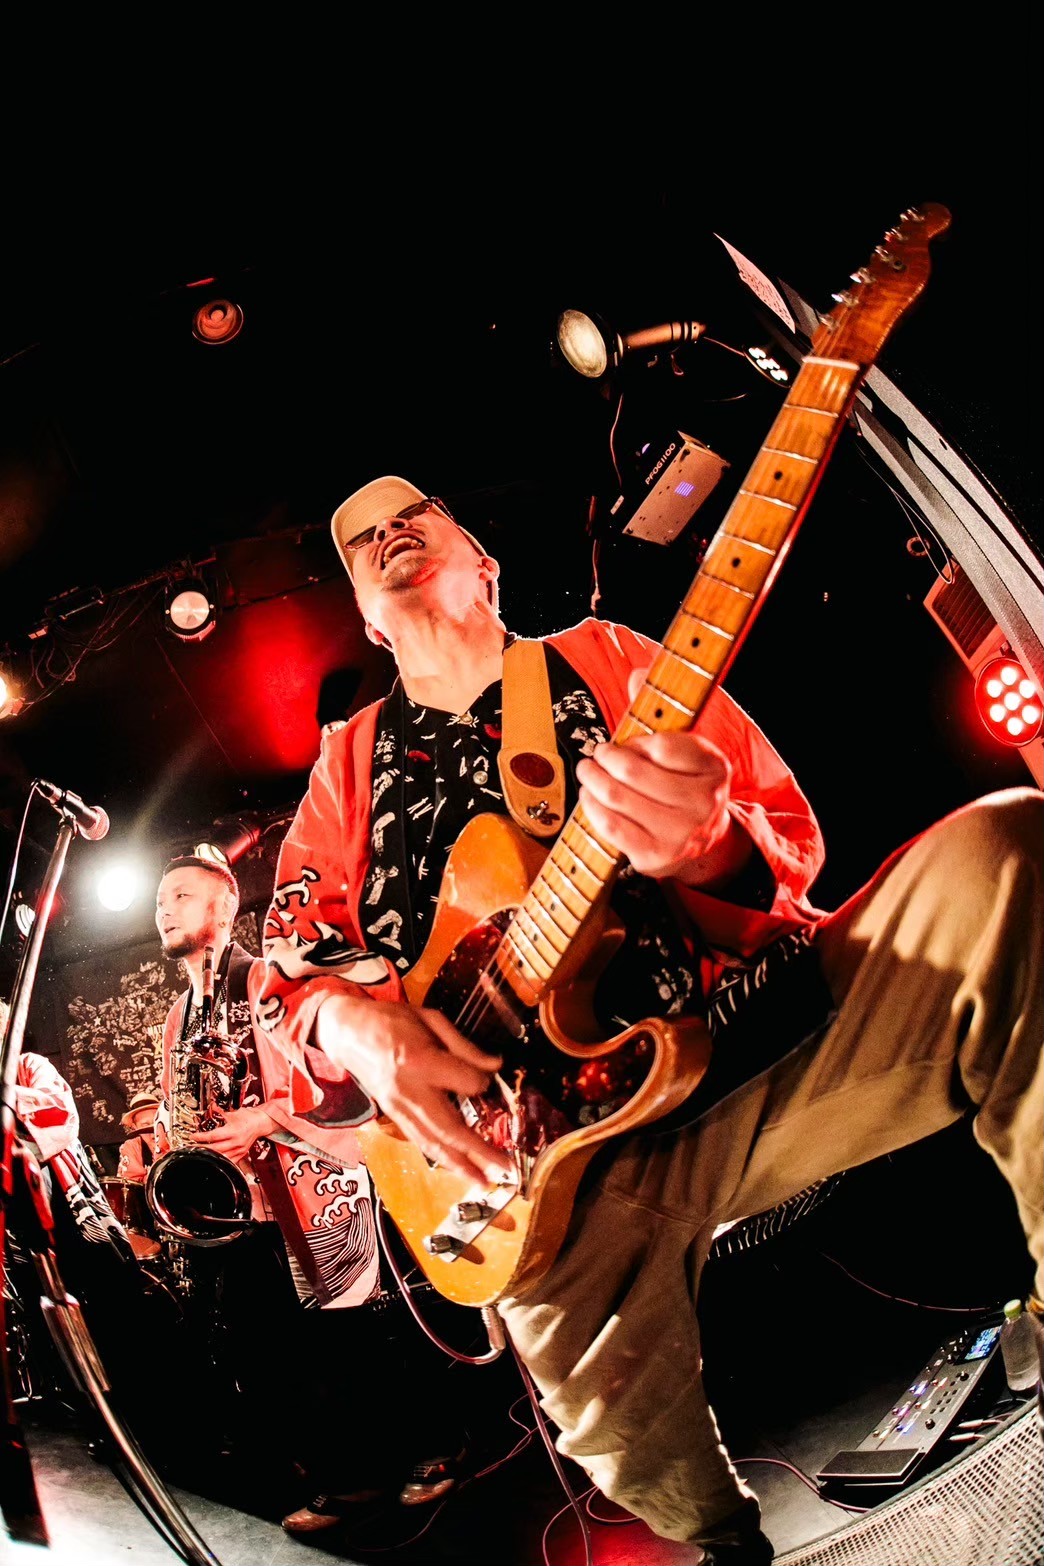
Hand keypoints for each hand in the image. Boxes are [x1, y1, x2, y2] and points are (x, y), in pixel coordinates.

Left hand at [192, 1103, 278, 1160]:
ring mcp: (239, 1149)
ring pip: (222, 1156)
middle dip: (203, 1147)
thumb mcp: (233, 1112)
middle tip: (193, 1146)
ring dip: (211, 1155)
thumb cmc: (249, 1117)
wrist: (260, 1123)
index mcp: (234, 1131)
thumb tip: (211, 1107)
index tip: (193, 1136)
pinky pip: (230, 1161)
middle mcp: (236, 1141)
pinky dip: (221, 1160)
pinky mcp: (242, 1153)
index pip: (214, 1136)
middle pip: (215, 1148)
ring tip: (202, 1153)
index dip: (201, 1137)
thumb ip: (221, 1112)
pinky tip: (214, 1159)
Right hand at [315, 993, 512, 1186]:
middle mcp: (410, 1091)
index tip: (489, 1075)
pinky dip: (439, 1158)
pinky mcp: (393, 1116)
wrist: (347, 1032)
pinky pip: (419, 1141)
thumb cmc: (391, 1020)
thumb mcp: (430, 1018)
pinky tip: (456, 1168)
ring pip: (432, 1143)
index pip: (466, 1082)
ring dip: (460, 1166)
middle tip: (506, 1168)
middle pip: (449, 1128)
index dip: (483, 1080)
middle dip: (479, 1151)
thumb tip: (496, 1066)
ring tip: (484, 1182)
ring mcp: (399, 1108)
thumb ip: (464, 1046)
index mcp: (421, 1061)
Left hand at [575, 668, 743, 885]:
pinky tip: (589, 797)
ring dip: (592, 780)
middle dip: (606, 757)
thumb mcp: (682, 745)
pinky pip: (612, 827)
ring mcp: (681, 833)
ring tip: (587, 770)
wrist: (700, 839)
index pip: (664, 745)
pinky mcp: (656, 857)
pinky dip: (592, 807)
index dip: (638, 740)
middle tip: (597, 753)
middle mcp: (704, 802)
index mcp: (715, 767)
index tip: (630, 741)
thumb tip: (637, 673)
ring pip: (618, 798)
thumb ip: (659, 708)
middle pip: (636, 771)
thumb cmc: (683, 781)